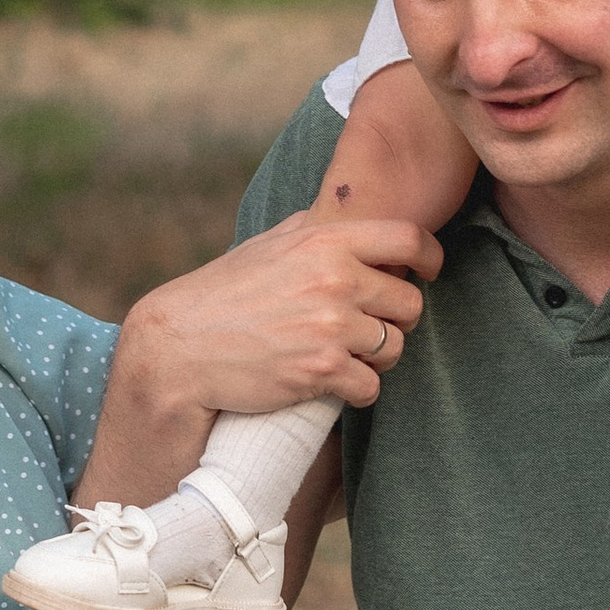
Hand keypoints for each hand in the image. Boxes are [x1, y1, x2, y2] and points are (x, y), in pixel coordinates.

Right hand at [123, 210, 439, 421]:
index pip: (407, 239)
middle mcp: (334, 279)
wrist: (180, 347)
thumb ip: (313, 232)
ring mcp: (330, 326)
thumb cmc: (222, 295)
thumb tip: (349, 219)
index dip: (429, 257)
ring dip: (377, 358)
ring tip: (346, 356)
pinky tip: (334, 383)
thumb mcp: (268, 245)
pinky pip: (371, 386)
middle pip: (409, 303)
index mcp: (323, 241)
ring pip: (395, 347)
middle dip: (396, 320)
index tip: (427, 272)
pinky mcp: (322, 369)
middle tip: (369, 327)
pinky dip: (358, 390)